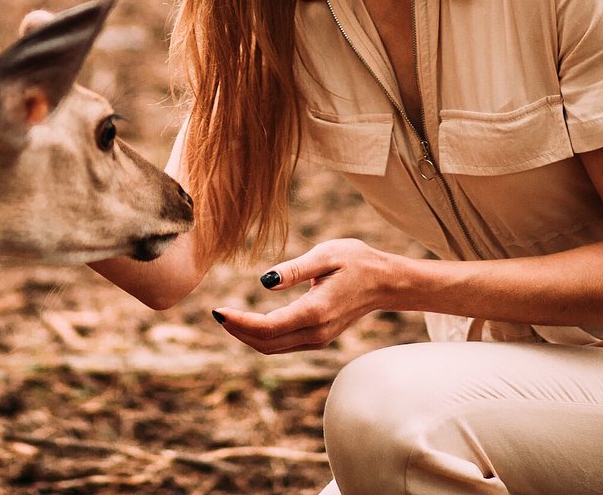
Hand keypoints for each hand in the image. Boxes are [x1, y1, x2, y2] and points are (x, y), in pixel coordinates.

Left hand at [212, 238, 406, 354]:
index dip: (239, 322)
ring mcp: (319, 338)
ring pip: (274, 348)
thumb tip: (264, 283)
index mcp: (315, 311)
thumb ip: (294, 270)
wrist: (385, 281)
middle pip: (267, 343)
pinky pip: (284, 344)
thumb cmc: (356, 261)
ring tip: (228, 317)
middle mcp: (316, 332)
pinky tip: (250, 322)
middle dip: (238, 331)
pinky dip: (263, 336)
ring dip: (248, 336)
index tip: (218, 311)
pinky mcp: (319, 337)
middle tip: (217, 314)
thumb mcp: (325, 255)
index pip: (268, 326)